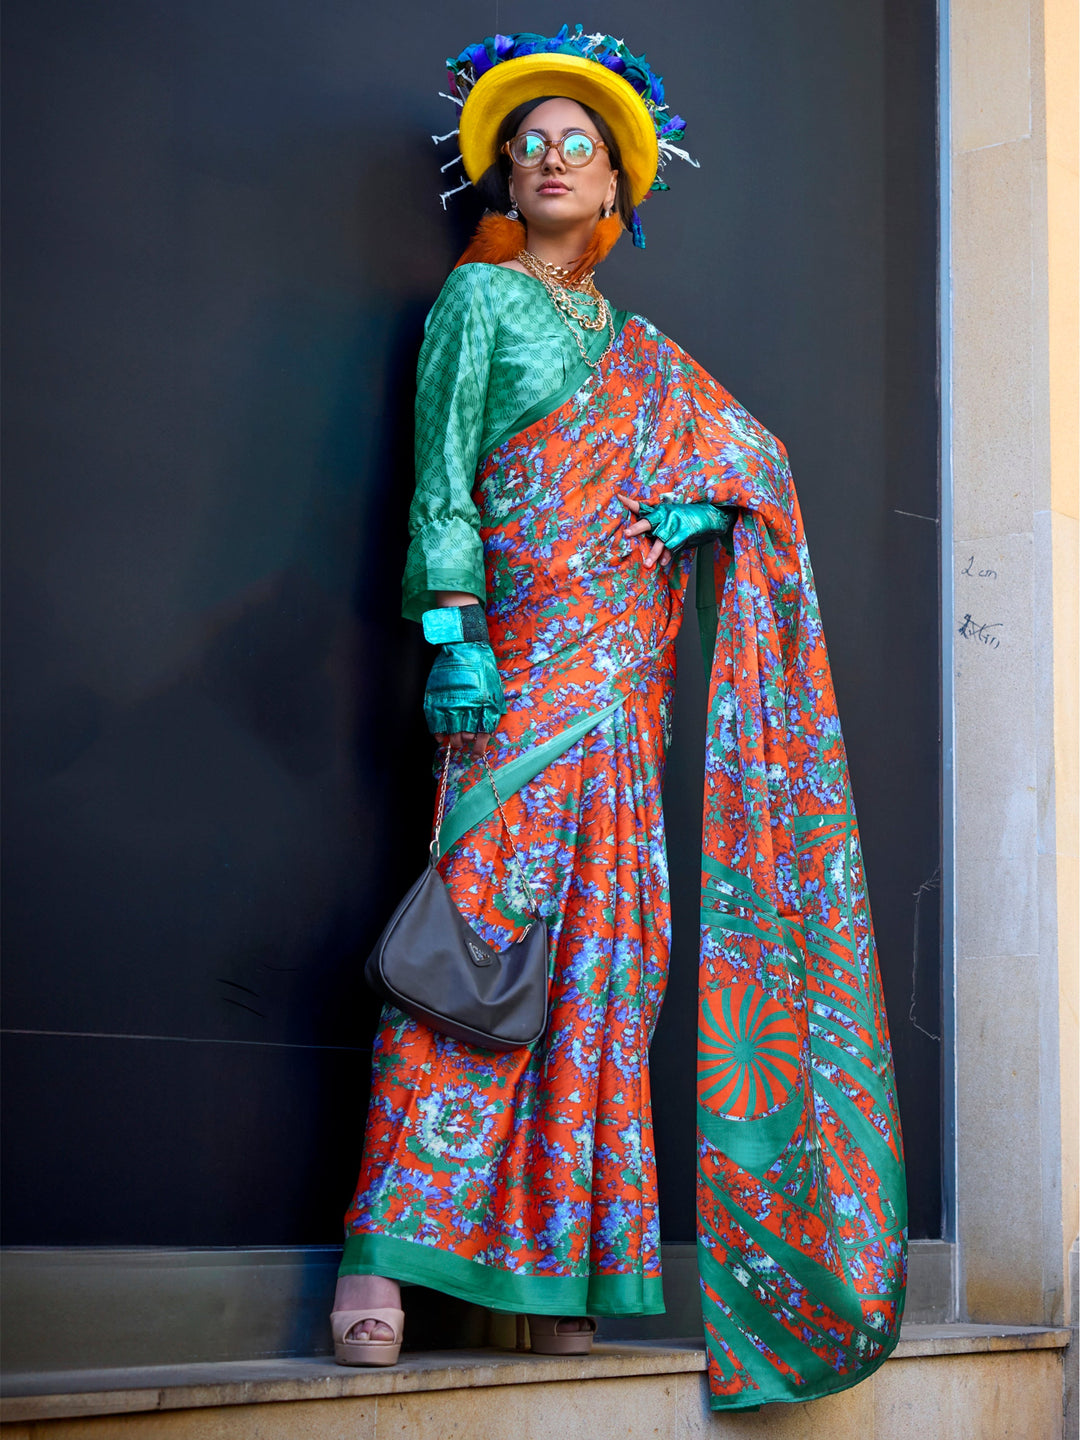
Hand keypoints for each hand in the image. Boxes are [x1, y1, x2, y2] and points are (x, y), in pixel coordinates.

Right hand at [423, 641, 505, 757]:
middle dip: (465, 741)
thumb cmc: (482, 667)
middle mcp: (466, 709)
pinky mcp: (435, 702)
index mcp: (484, 707)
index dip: (479, 749)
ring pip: (450, 735)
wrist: (463, 647)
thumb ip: (491, 711)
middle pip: (465, 738)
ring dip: (453, 739)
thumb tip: (486, 729)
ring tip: (454, 738)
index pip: (481, 736)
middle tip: (465, 738)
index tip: (477, 754)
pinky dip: (437, 733)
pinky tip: (441, 734)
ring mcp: (449, 706)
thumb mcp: (494, 690)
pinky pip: (435, 725)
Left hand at [619, 493, 733, 562]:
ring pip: (661, 541)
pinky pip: (674, 547)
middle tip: (626, 533)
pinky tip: (663, 563)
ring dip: (654, 553)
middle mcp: (666, 517)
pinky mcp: (685, 533)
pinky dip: (669, 556)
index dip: (630, 503)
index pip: (642, 507)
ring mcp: (675, 525)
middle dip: (637, 528)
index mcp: (660, 510)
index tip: (619, 498)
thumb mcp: (670, 513)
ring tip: (647, 564)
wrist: (711, 514)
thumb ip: (655, 520)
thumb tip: (637, 528)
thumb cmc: (688, 515)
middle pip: (647, 522)